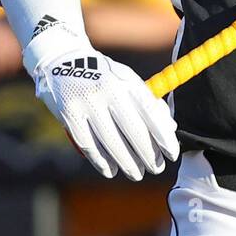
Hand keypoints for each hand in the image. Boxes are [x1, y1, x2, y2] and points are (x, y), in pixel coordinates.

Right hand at [22, 20, 178, 179]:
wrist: (64, 60)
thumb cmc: (105, 77)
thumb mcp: (128, 81)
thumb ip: (148, 103)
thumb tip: (171, 129)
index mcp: (127, 81)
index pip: (152, 113)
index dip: (164, 137)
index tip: (172, 154)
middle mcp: (109, 90)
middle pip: (134, 130)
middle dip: (148, 154)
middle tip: (156, 168)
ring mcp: (87, 102)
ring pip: (111, 142)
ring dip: (127, 163)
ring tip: (137, 174)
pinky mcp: (68, 113)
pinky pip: (88, 144)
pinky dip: (101, 161)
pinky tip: (111, 170)